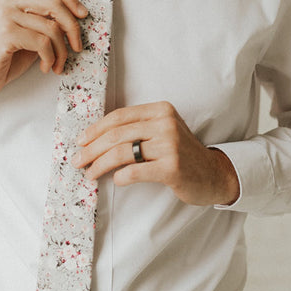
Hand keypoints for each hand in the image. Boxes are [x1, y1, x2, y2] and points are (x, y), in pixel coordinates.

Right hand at [0, 0, 87, 112]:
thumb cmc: (3, 58)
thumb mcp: (27, 33)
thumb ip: (43, 21)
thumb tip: (75, 17)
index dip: (70, 0)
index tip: (83, 16)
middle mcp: (6, 1)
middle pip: (54, 5)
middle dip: (72, 27)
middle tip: (77, 46)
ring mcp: (4, 16)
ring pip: (51, 27)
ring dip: (61, 51)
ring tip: (57, 64)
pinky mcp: (5, 34)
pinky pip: (42, 42)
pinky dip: (50, 58)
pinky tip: (46, 67)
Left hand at [74, 101, 240, 206]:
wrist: (213, 174)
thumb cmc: (180, 153)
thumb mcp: (162, 131)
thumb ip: (136, 128)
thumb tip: (95, 138)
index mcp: (160, 110)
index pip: (119, 116)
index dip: (95, 129)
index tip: (80, 141)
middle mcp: (165, 123)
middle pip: (117, 134)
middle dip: (92, 148)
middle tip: (77, 160)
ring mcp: (170, 145)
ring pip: (122, 152)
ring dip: (100, 165)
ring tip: (89, 174)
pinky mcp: (172, 168)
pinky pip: (135, 171)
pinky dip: (121, 176)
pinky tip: (116, 180)